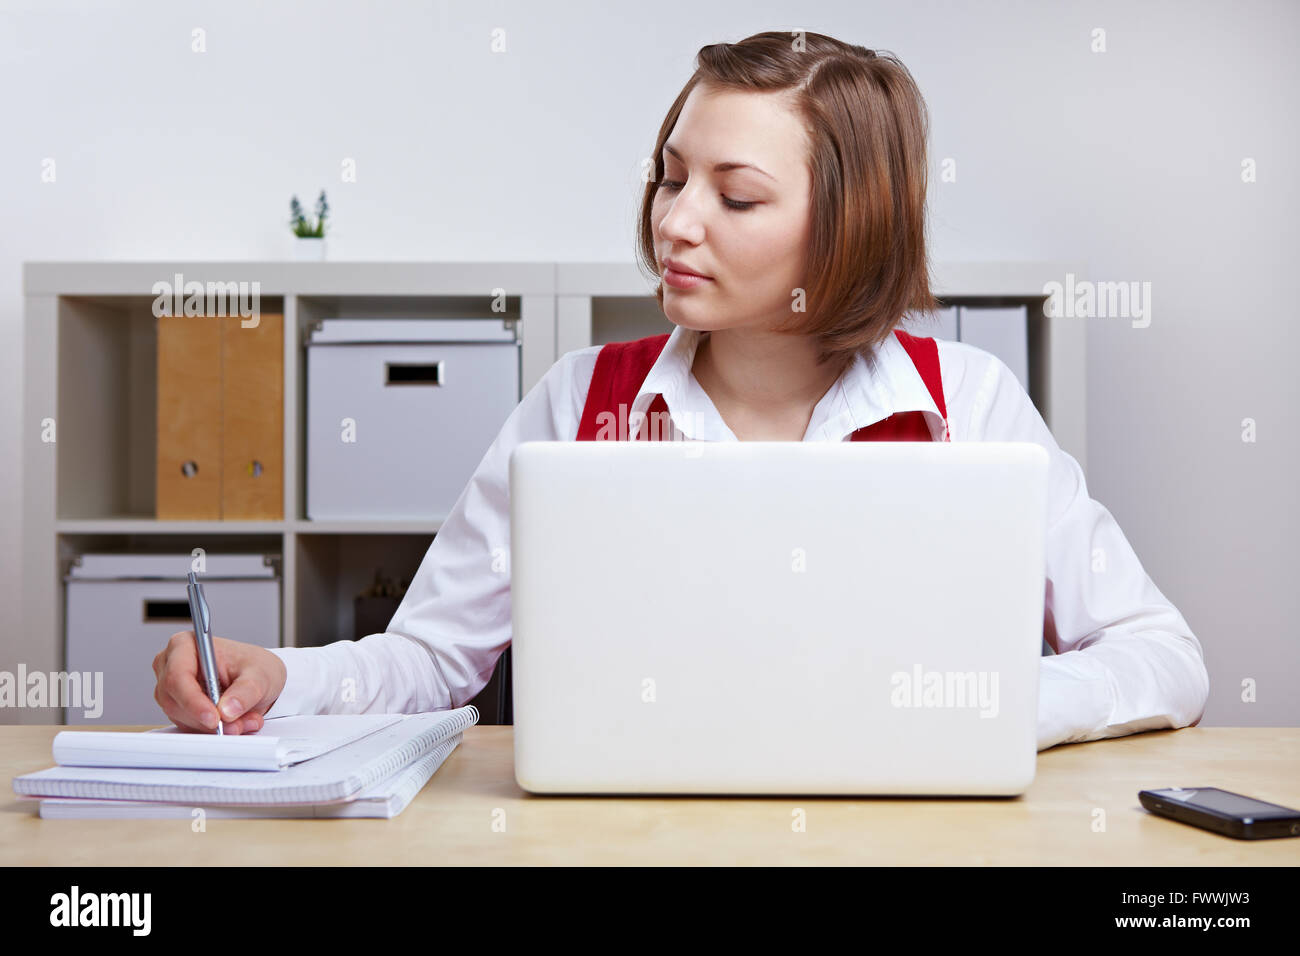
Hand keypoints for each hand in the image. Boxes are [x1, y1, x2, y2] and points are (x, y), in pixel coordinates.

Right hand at [152, 633, 286, 733]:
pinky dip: (212, 729)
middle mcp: (171, 665)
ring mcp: (172, 688)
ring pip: (181, 718)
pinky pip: (188, 726)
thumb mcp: (260, 675)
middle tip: (235, 724)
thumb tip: (227, 710)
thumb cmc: (255, 666)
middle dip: (207, 719)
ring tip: (243, 720)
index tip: (214, 718)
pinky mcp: (178, 707)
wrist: (259, 678)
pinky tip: (233, 722)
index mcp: (185, 644)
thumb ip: (245, 692)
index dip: (193, 701)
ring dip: (213, 726)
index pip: (177, 677)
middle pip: (174, 701)